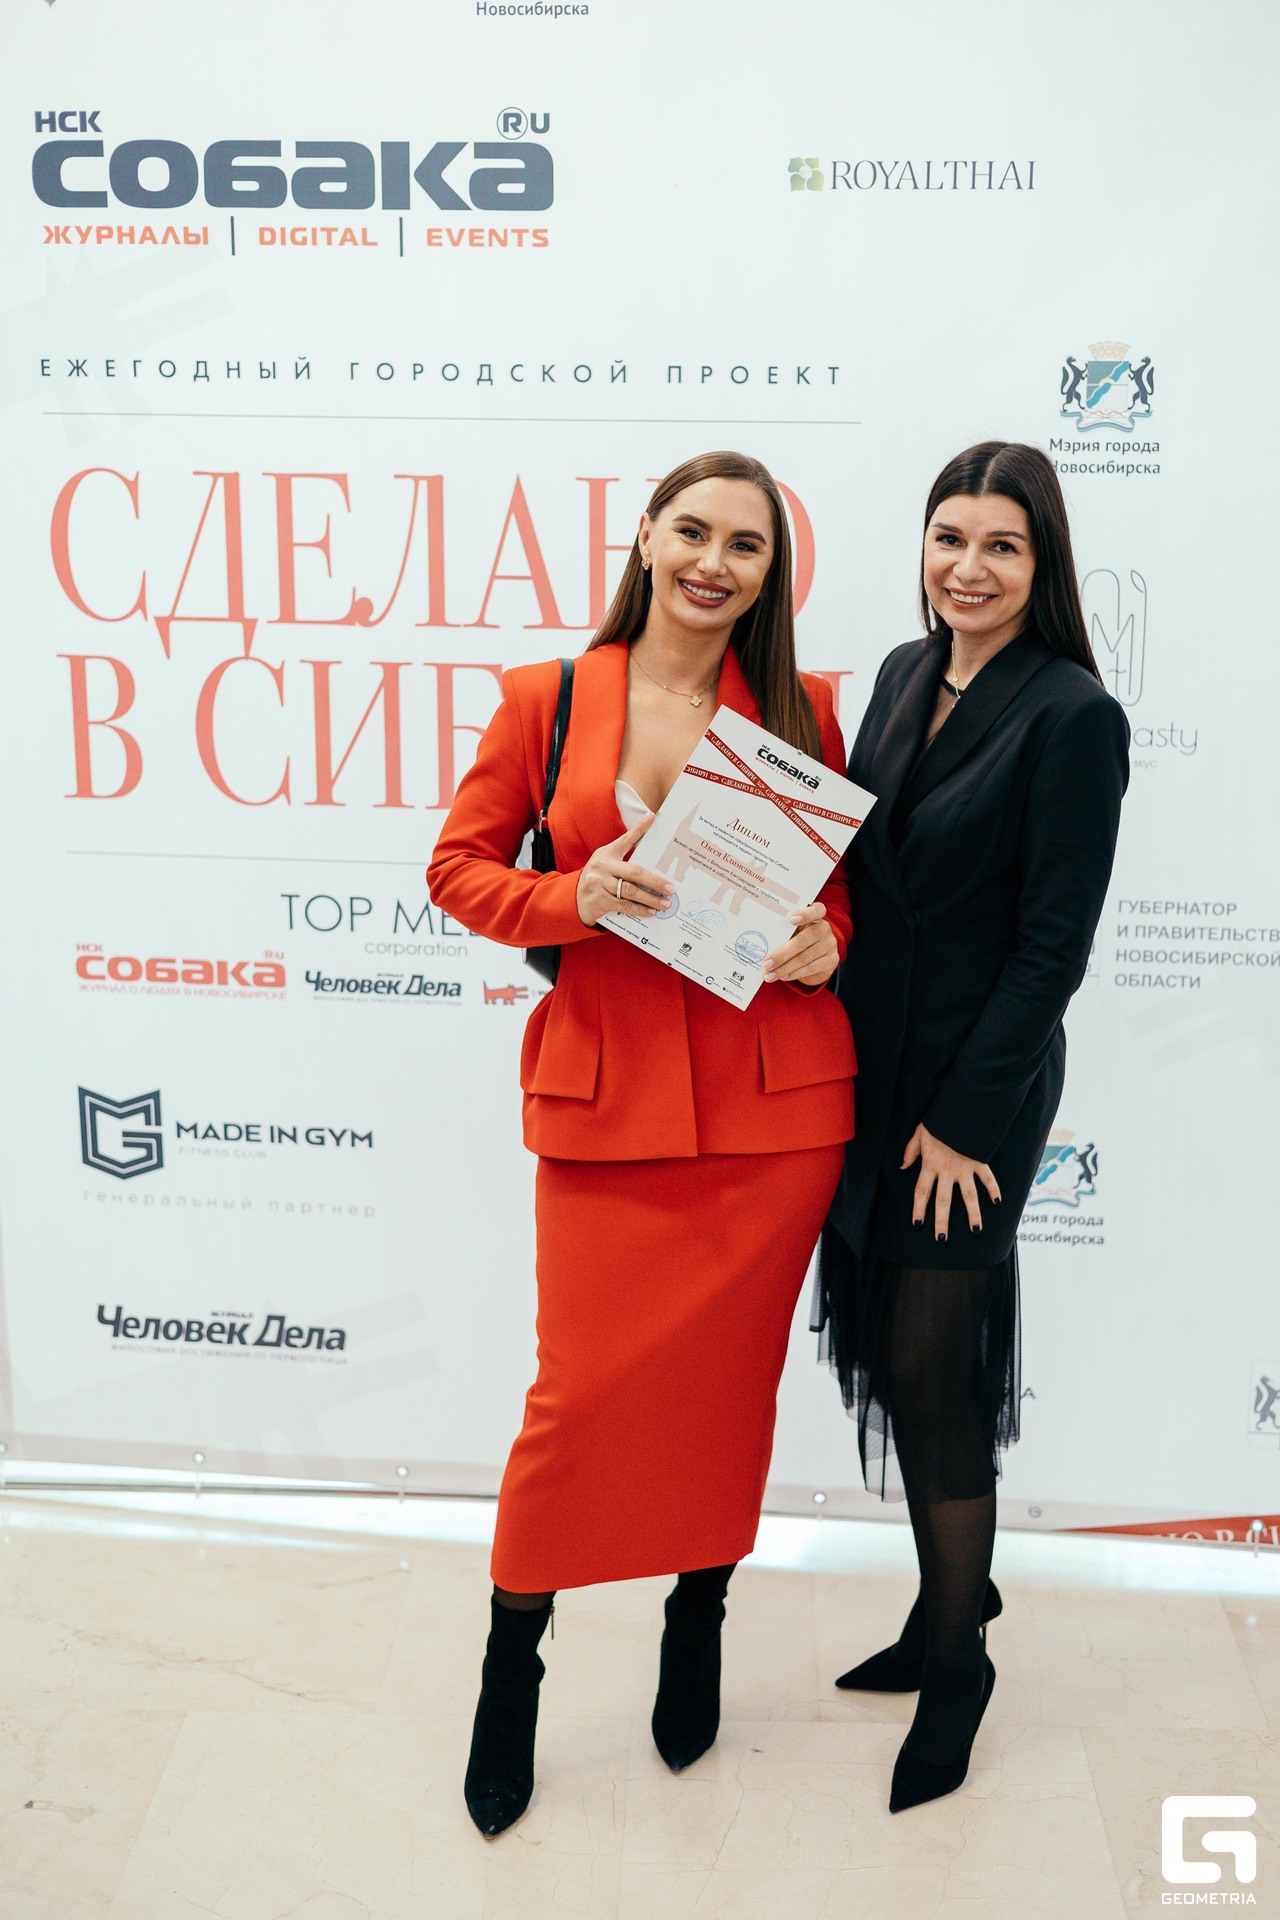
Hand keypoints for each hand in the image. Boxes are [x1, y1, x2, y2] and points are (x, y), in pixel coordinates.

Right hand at [575, 815, 673, 926]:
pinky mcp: (599, 900)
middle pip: (634, 872)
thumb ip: (623, 861)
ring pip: (631, 891)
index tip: (652, 817)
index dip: (639, 828)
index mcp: (606, 854)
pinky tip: (651, 912)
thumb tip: (652, 864)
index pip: (625, 839)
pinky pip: (624, 905)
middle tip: (671, 888)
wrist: (573, 900)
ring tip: (665, 903)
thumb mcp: (606, 864)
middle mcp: (602, 867)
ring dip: (651, 899)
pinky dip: (639, 909)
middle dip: (655, 881)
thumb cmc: (596, 880)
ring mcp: (599, 884)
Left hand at [763, 902, 838, 986]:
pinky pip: (811, 968)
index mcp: (816, 916)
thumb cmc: (799, 940)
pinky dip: (794, 973)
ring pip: (805, 957)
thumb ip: (784, 932)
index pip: (817, 910)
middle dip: (782, 954)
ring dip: (785, 968)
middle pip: (804, 939)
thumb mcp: (793, 933)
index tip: (791, 920)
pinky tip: (783, 976)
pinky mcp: (831, 961)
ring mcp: (830, 945)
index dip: (806, 914)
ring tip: (770, 974)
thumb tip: (762, 943)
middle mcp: (825, 929)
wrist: (819, 959)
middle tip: (767, 963)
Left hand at [902, 1122, 1000, 1240]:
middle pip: (943, 1201)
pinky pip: (988, 1178)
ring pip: (968, 1196)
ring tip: (975, 1230)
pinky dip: (994, 1190)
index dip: (919, 1209)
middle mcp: (947, 1171)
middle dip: (941, 1221)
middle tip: (941, 1239)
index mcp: (930, 1164)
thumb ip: (910, 1151)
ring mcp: (965, 1168)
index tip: (917, 1224)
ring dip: (972, 1214)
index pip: (921, 1192)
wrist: (960, 1109)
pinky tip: (998, 1203)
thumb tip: (902, 1166)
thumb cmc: (938, 1121)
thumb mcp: (919, 1133)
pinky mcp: (980, 1162)